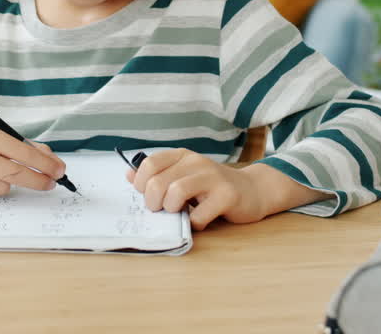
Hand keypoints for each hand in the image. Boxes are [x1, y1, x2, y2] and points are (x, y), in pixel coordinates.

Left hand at [126, 149, 268, 230]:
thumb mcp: (184, 176)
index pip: (148, 164)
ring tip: (179, 213)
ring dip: (172, 210)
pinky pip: (199, 215)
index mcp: (182, 156)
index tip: (148, 196)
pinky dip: (194, 223)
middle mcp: (196, 162)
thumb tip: (128, 174)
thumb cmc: (212, 187)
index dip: (141, 184)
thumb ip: (158, 175)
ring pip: (175, 193)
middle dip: (153, 202)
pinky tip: (200, 220)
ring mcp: (212, 177)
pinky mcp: (227, 195)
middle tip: (162, 210)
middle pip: (157, 182)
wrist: (252, 190)